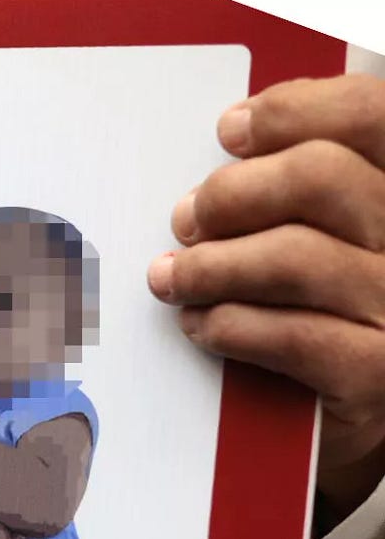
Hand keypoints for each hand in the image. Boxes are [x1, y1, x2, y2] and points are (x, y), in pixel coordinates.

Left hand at [147, 74, 384, 516]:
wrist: (344, 426)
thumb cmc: (328, 315)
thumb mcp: (326, 239)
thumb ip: (299, 188)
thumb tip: (231, 142)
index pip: (374, 116)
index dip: (296, 111)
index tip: (230, 131)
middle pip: (322, 177)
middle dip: (234, 193)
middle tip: (186, 219)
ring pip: (295, 256)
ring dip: (213, 264)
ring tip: (174, 276)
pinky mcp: (377, 376)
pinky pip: (289, 334)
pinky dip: (228, 324)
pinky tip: (200, 325)